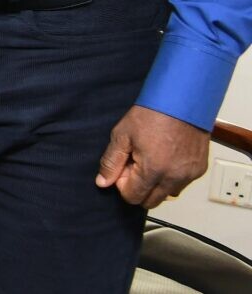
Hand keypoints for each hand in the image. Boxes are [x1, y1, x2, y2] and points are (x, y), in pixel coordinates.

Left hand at [97, 105, 211, 207]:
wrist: (182, 100)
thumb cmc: (153, 113)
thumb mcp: (122, 135)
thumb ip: (111, 162)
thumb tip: (103, 182)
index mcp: (154, 170)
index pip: (133, 197)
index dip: (123, 185)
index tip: (123, 168)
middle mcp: (174, 177)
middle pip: (150, 201)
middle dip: (138, 188)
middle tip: (135, 165)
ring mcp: (190, 174)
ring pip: (167, 194)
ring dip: (156, 184)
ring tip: (151, 159)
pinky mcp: (200, 169)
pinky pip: (182, 184)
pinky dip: (171, 177)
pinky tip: (165, 157)